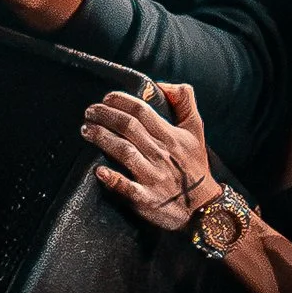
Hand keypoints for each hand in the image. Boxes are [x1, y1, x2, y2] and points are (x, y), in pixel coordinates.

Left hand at [80, 79, 222, 230]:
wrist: (205, 207)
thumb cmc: (195, 166)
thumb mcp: (196, 130)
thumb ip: (185, 102)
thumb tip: (163, 84)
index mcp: (171, 136)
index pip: (142, 111)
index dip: (121, 101)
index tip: (106, 98)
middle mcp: (161, 154)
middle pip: (129, 128)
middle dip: (105, 116)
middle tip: (89, 111)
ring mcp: (154, 177)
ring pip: (125, 152)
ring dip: (103, 139)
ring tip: (85, 130)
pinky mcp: (147, 199)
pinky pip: (129, 188)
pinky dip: (113, 180)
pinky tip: (98, 171)